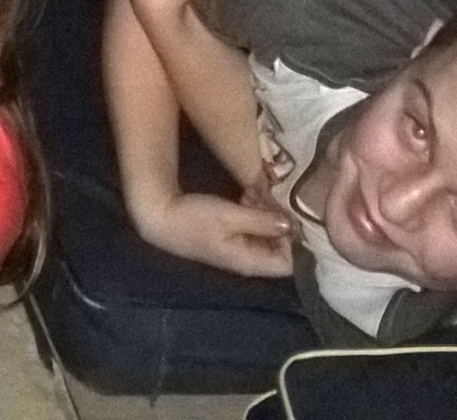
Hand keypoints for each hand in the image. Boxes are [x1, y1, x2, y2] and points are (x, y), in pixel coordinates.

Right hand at [137, 191, 294, 279]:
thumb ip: (261, 221)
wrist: (161, 218)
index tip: (291, 214)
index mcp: (250, 262)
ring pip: (267, 235)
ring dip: (267, 214)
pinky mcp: (232, 237)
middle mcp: (248, 260)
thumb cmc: (195, 219)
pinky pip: (254, 228)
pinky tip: (249, 195)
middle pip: (280, 248)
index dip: (295, 240)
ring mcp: (240, 249)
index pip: (289, 263)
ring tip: (258, 193)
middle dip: (281, 222)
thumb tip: (290, 224)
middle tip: (274, 198)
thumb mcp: (230, 216)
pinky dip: (255, 212)